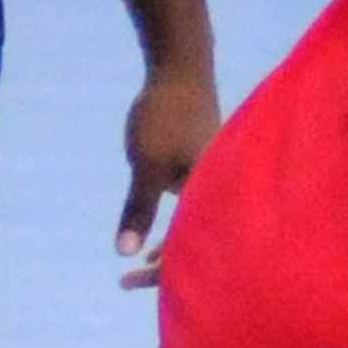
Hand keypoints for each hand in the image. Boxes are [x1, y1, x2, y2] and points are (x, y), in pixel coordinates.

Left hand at [118, 61, 219, 264]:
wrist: (180, 67)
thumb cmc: (166, 115)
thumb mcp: (145, 164)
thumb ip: (138, 209)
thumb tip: (124, 253)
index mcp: (213, 193)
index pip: (189, 247)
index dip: (160, 271)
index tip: (128, 280)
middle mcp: (223, 190)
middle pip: (201, 241)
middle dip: (170, 265)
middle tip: (134, 280)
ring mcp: (218, 178)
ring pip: (200, 223)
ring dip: (176, 243)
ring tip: (146, 261)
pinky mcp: (210, 168)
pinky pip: (199, 207)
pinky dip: (182, 223)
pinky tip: (166, 228)